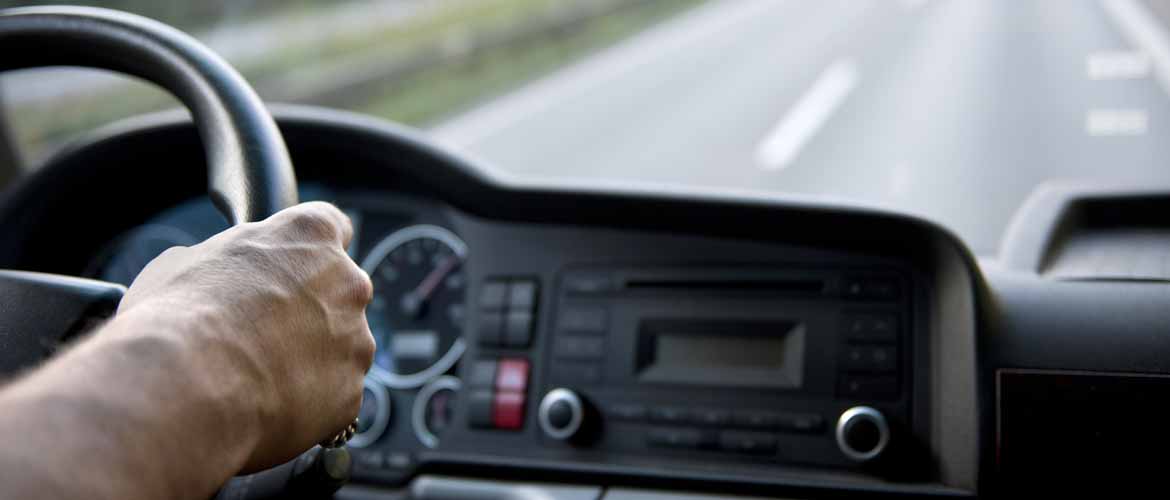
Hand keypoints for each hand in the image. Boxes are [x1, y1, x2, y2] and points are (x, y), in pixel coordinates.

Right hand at [118, 202, 374, 470]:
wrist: (187, 387)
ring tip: (257, 376)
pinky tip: (267, 405)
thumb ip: (225, 261)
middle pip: (339, 293)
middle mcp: (348, 283)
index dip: (308, 250)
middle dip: (309, 310)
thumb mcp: (185, 262)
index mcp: (311, 236)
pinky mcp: (351, 393)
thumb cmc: (179, 317)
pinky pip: (333, 395)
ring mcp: (355, 341)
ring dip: (312, 358)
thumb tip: (216, 274)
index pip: (332, 227)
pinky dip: (308, 401)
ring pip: (340, 348)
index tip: (295, 266)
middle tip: (263, 332)